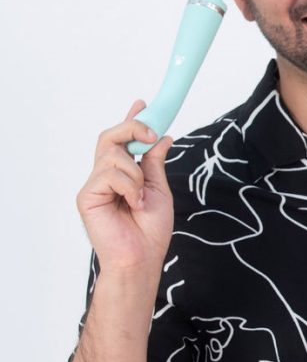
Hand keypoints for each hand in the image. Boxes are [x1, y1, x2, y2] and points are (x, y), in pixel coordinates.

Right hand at [76, 100, 173, 275]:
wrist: (142, 258)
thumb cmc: (150, 230)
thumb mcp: (159, 189)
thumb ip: (155, 163)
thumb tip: (163, 137)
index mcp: (124, 174)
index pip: (123, 141)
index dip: (131, 121)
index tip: (143, 104)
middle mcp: (105, 177)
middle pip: (110, 138)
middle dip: (132, 128)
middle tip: (151, 134)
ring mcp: (94, 185)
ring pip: (113, 155)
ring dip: (136, 173)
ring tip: (142, 197)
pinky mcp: (87, 196)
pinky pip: (110, 174)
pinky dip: (130, 187)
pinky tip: (134, 204)